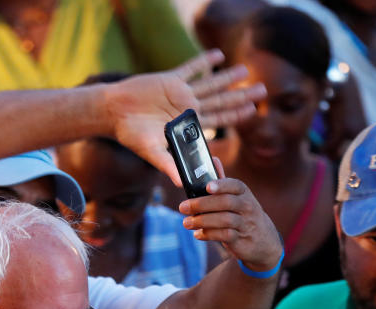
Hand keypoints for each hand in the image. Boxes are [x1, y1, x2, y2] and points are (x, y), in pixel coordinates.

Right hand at [104, 50, 264, 183]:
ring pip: (210, 84)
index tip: (253, 111)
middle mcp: (187, 109)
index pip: (217, 120)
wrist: (113, 113)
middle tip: (262, 89)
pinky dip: (203, 62)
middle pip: (220, 100)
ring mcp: (179, 93)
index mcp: (187, 126)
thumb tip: (180, 184)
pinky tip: (218, 56)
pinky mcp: (169, 79)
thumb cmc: (131, 135)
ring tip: (245, 70)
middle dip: (241, 95)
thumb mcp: (151, 152)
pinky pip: (190, 68)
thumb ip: (167, 165)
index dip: (235, 115)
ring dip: (228, 77)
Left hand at [177, 158, 282, 271]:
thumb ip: (223, 181)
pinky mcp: (242, 240)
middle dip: (202, 204)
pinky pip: (225, 236)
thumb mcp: (238, 197)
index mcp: (244, 193)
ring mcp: (246, 224)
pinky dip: (209, 235)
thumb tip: (213, 159)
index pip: (235, 185)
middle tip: (183, 207)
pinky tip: (198, 234)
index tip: (207, 187)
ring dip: (202, 221)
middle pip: (225, 202)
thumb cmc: (243, 214)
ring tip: (186, 223)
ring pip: (225, 220)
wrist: (263, 240)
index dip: (222, 185)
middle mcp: (247, 207)